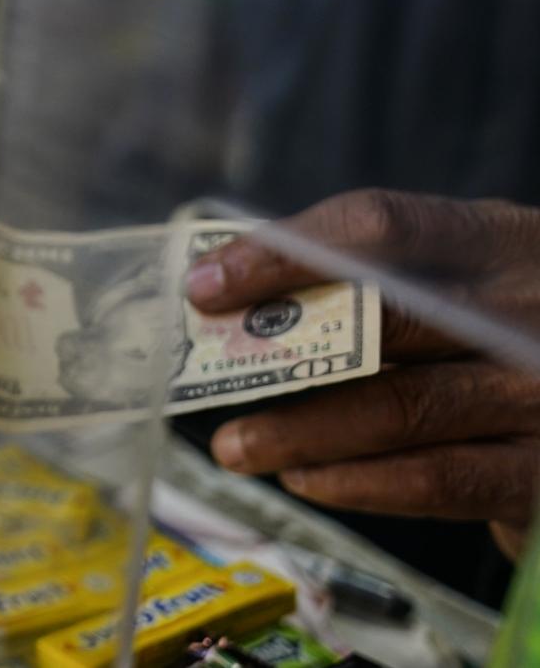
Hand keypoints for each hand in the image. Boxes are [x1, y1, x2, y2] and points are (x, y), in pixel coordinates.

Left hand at [184, 189, 539, 557]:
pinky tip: (306, 479)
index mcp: (498, 239)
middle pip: (383, 318)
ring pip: (401, 406)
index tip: (204, 285)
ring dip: (301, 432)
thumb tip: (229, 296)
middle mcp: (528, 309)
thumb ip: (373, 277)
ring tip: (236, 447)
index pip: (378, 225)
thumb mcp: (466, 278)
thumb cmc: (503, 333)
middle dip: (277, 350)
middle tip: (200, 380)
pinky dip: (360, 483)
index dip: (281, 253)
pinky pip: (438, 480)